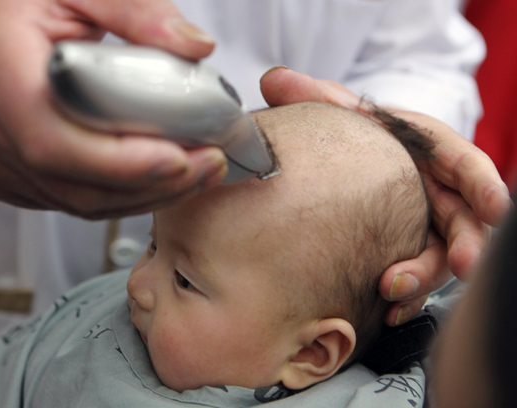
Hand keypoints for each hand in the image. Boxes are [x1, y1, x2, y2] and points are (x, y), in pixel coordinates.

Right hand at [0, 0, 226, 218]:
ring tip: (195, 174)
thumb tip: (196, 47)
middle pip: (75, 183)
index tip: (182, 158)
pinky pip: (71, 203)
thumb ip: (136, 10)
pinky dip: (121, 197)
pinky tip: (157, 179)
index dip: (122, 161)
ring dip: (145, 195)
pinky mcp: (6, 182)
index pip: (55, 138)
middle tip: (207, 166)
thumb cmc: (16, 12)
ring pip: (78, 203)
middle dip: (152, 184)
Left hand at [260, 67, 512, 324]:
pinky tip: (388, 311)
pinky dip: (405, 297)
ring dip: (424, 278)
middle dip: (466, 244)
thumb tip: (274, 80)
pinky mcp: (406, 252)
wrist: (346, 161)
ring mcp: (423, 226)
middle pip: (462, 220)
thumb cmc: (353, 132)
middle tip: (461, 264)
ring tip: (396, 293)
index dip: (483, 184)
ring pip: (438, 256)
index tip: (494, 207)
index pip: (465, 164)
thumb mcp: (338, 110)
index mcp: (428, 150)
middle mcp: (434, 191)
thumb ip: (312, 96)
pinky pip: (413, 278)